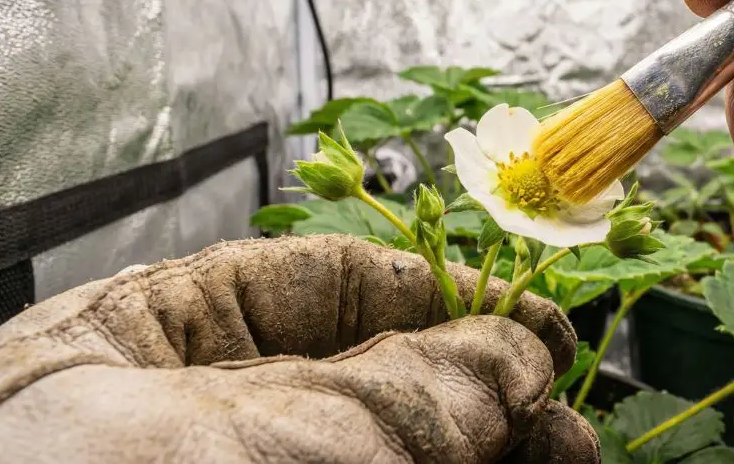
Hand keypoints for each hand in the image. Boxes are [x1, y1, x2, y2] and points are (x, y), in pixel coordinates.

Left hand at [0, 235, 598, 462]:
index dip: (444, 296)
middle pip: (379, 384)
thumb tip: (515, 352)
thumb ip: (404, 391)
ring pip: (396, 456)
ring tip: (571, 459)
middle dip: (484, 393)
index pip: (327, 288)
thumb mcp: (261, 434)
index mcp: (162, 341)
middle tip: (567, 423)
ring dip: (490, 453)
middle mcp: (209, 419)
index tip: (532, 322)